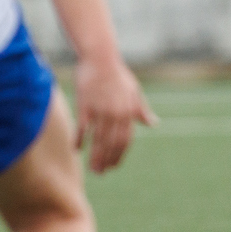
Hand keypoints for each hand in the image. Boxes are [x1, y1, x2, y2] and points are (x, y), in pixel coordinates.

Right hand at [72, 54, 156, 172]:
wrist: (100, 57)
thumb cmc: (118, 74)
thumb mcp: (134, 91)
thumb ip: (142, 110)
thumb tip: (153, 124)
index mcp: (129, 111)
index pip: (125, 140)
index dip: (119, 156)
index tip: (113, 166)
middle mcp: (117, 113)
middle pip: (112, 144)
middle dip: (107, 161)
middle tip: (100, 173)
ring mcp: (101, 110)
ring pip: (98, 140)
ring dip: (95, 156)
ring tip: (92, 169)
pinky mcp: (86, 105)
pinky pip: (82, 128)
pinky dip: (79, 140)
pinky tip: (76, 150)